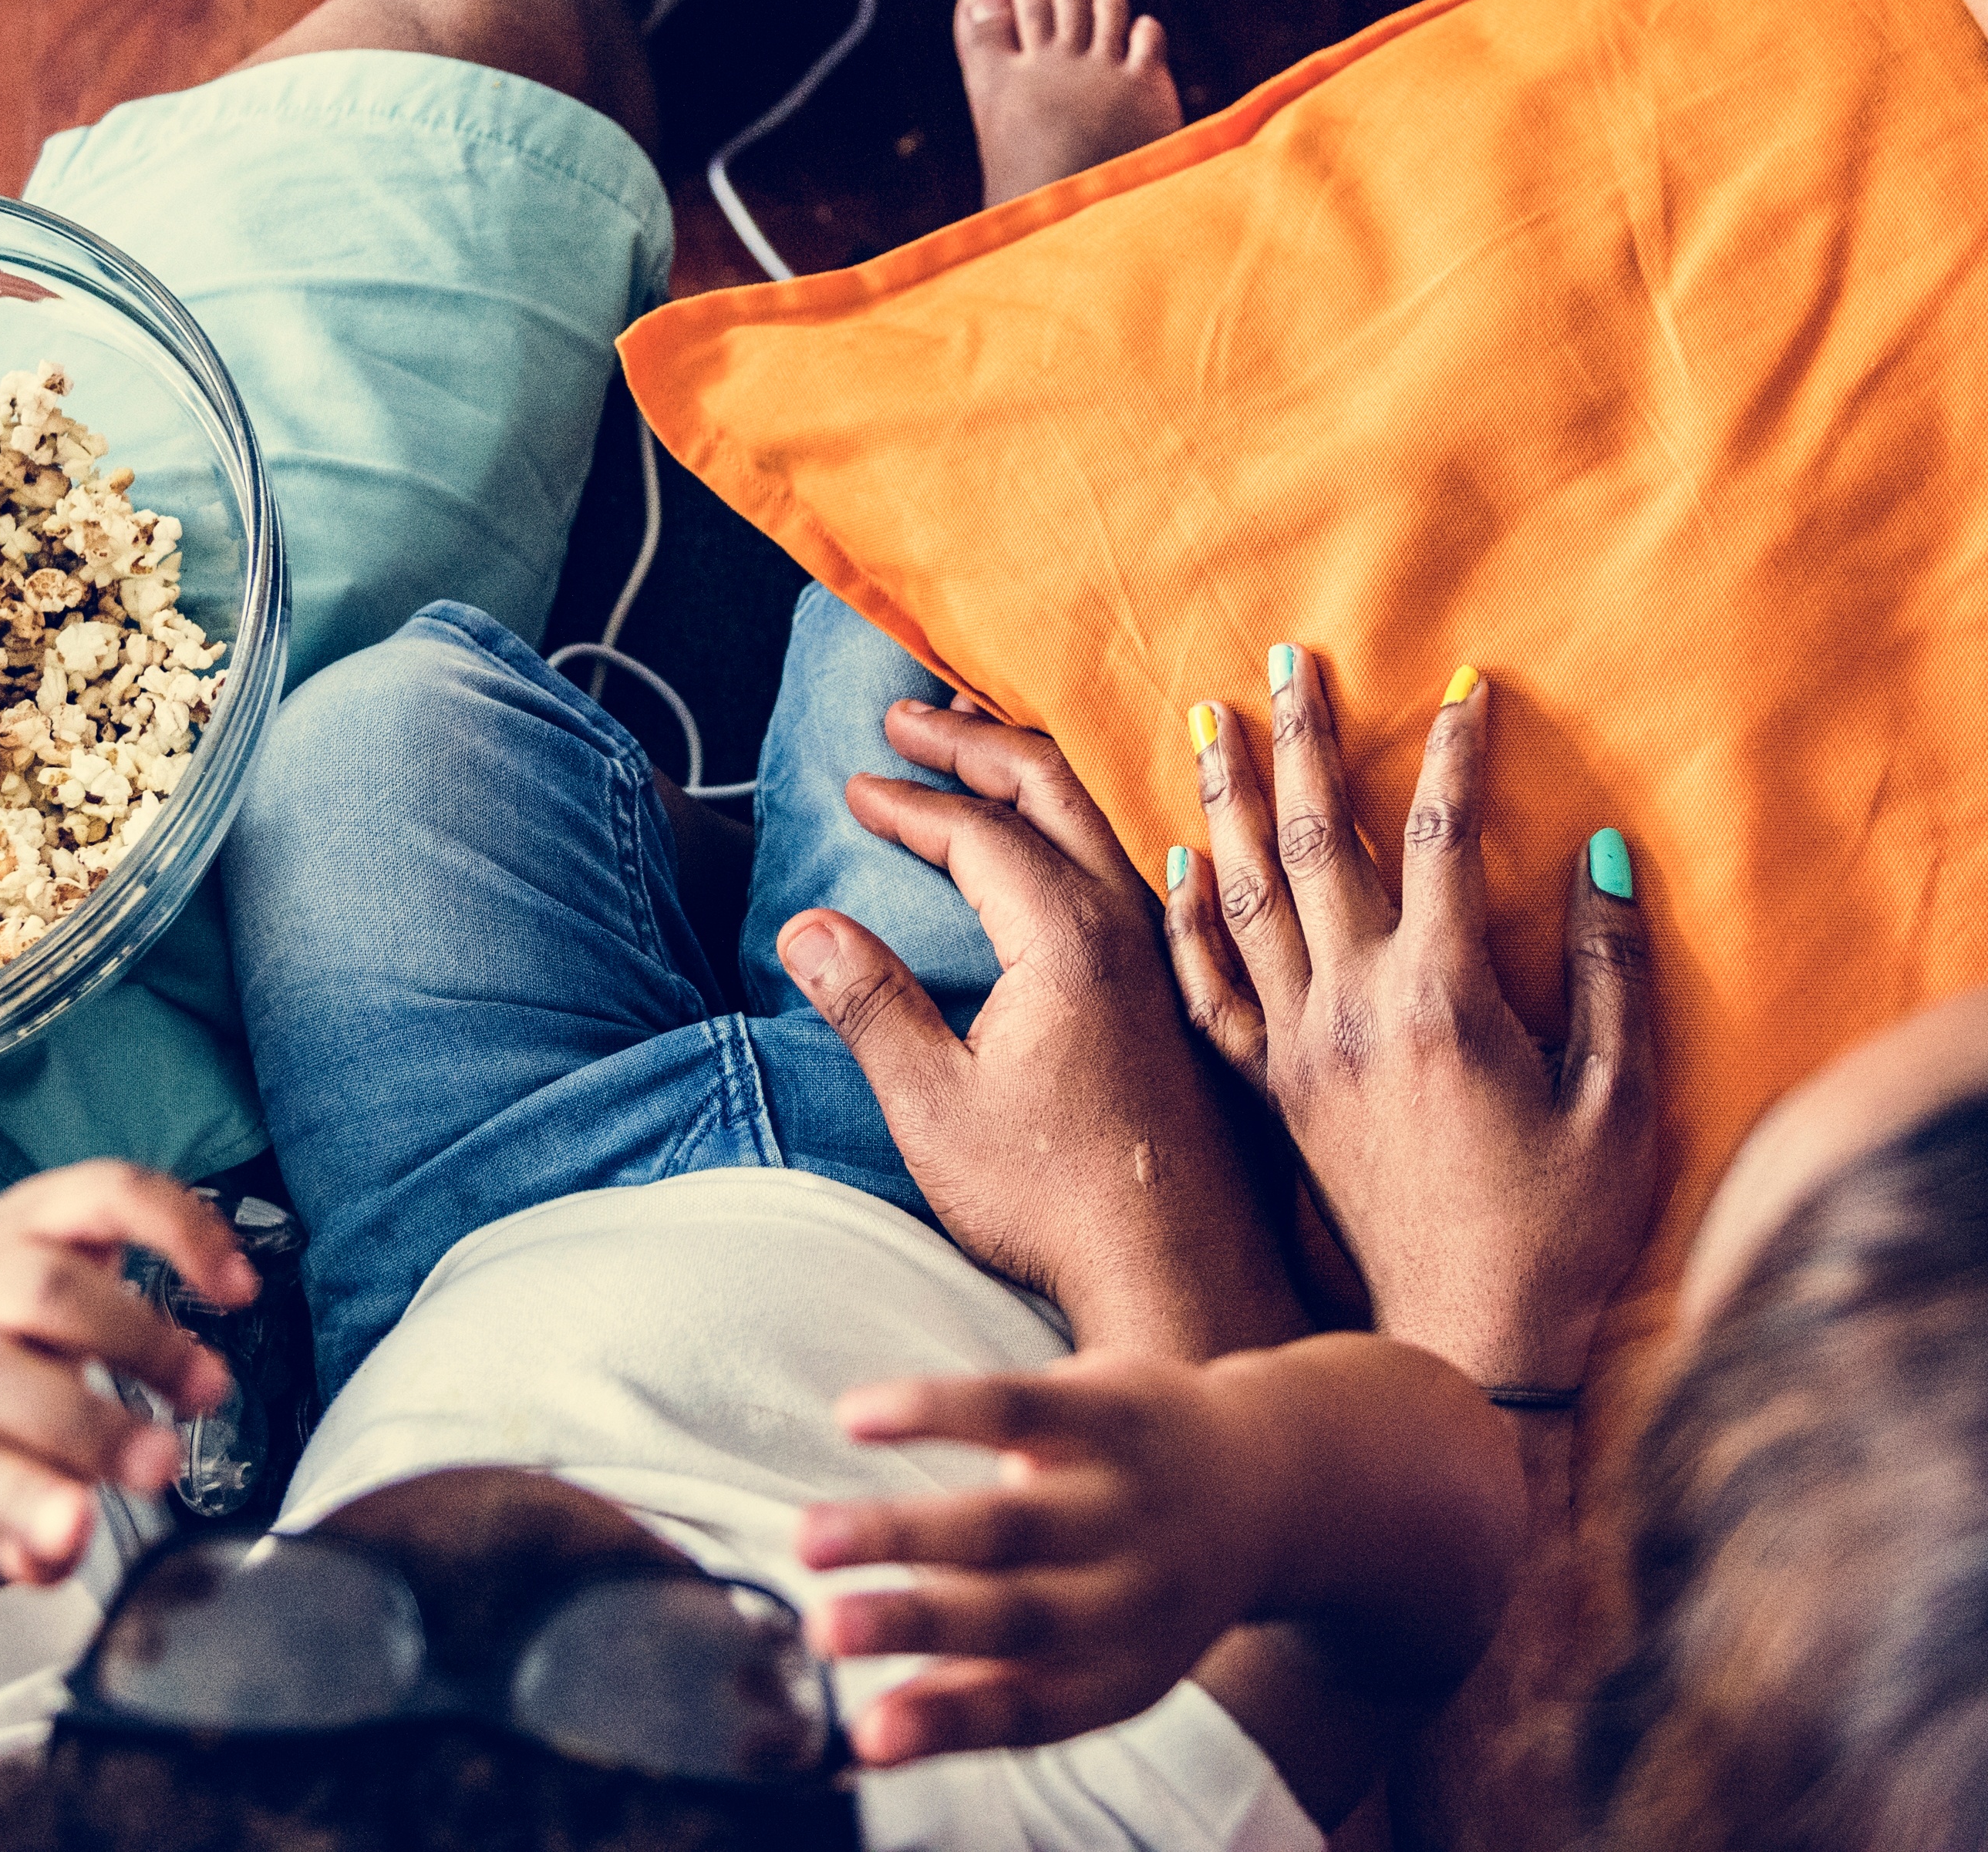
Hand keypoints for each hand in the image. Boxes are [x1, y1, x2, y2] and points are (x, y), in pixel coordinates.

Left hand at [0, 1164, 255, 1583]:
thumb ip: (15, 1537)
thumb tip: (55, 1557)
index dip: (22, 1502)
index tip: (75, 1532)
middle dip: (87, 1424)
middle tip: (163, 1467)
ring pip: (49, 1286)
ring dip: (140, 1338)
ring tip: (207, 1389)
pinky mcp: (41, 1207)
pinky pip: (110, 1196)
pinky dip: (180, 1228)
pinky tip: (231, 1280)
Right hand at [779, 704, 1298, 1358]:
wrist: (1178, 1272)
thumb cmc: (1054, 1201)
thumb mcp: (933, 1108)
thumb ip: (870, 1005)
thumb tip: (804, 926)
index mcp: (1065, 940)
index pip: (978, 829)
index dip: (910, 801)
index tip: (854, 784)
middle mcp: (1128, 927)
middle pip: (1049, 791)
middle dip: (972, 741)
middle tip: (908, 716)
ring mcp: (1165, 956)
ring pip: (1097, 823)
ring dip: (1028, 774)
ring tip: (977, 750)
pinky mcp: (1183, 993)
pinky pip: (1131, 867)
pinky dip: (1079, 827)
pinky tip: (1072, 847)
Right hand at [794, 1356, 1276, 1765]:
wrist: (1268, 1483)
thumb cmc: (1138, 1590)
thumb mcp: (1092, 1662)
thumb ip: (979, 1695)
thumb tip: (859, 1742)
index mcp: (1115, 1671)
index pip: (1024, 1709)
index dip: (942, 1726)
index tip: (863, 1739)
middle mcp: (1127, 1592)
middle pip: (1008, 1614)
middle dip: (912, 1626)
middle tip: (822, 1634)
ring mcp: (1123, 1497)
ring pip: (1003, 1520)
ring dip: (900, 1529)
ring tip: (810, 1539)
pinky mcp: (1112, 1409)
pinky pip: (1013, 1406)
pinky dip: (931, 1410)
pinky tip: (856, 1416)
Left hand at [1163, 655, 1659, 1392]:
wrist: (1468, 1347)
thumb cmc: (1562, 1232)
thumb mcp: (1621, 1102)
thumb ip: (1613, 972)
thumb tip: (1602, 851)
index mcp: (1441, 1000)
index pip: (1440, 837)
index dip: (1455, 753)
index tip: (1467, 680)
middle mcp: (1353, 1010)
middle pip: (1316, 844)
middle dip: (1302, 741)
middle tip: (1284, 657)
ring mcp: (1301, 1052)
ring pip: (1246, 898)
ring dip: (1227, 801)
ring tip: (1208, 720)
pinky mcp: (1275, 1097)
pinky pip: (1214, 991)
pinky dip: (1191, 918)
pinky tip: (1179, 862)